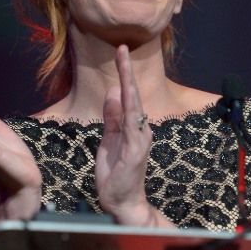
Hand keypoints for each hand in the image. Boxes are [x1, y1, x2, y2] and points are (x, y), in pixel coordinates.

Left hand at [95, 45, 172, 227]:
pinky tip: (125, 93)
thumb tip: (114, 91)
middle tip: (122, 49)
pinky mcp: (136, 150)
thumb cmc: (116, 173)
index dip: (124, 74)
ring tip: (124, 64)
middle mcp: (141, 129)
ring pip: (134, 105)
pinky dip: (129, 108)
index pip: (129, 96)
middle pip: (134, 95)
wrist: (121, 201)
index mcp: (134, 126)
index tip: (120, 52)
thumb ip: (112, 117)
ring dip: (129, 83)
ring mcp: (140, 139)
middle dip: (127, 71)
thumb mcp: (109, 139)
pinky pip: (132, 124)